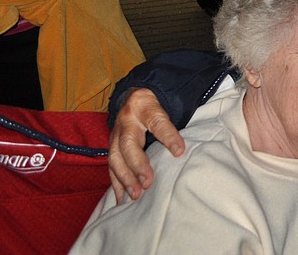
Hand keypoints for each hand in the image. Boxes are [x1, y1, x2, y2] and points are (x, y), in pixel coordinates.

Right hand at [108, 88, 184, 202]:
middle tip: (147, 182)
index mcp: (144, 106)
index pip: (157, 122)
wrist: (133, 99)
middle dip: (137, 164)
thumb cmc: (155, 107)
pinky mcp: (111, 147)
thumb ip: (174, 124)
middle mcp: (126, 120)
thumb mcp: (165, 106)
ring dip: (125, 178)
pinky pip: (111, 166)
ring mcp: (115, 134)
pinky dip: (116, 183)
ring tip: (136, 194)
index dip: (168, 136)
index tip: (179, 151)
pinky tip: (121, 198)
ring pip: (115, 157)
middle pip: (128, 143)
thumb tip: (186, 148)